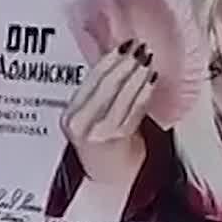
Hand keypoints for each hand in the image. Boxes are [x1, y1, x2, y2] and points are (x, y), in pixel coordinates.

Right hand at [60, 38, 157, 186]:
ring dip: (136, 74)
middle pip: (106, 85)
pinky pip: (134, 110)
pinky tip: (150, 80)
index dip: (109, 59)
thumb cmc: (102, 143)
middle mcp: (82, 123)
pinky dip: (144, 92)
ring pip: (121, 96)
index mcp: (71, 114)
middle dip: (125, 63)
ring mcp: (100, 131)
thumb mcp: (90, 118)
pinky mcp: (119, 139)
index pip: (91, 80)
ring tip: (148, 59)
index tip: (124, 45)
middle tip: (140, 47)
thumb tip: (118, 59)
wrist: (109, 176)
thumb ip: (98, 94)